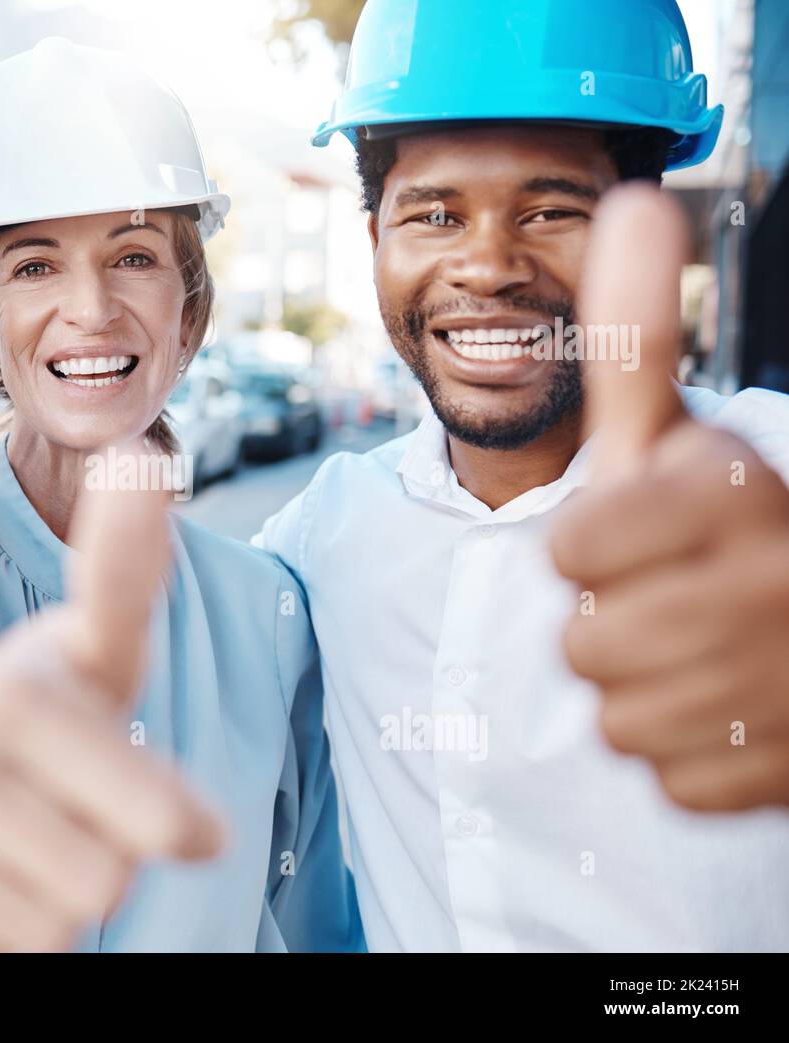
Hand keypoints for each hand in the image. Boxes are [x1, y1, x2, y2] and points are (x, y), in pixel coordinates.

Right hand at [0, 447, 225, 950]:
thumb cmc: (45, 695)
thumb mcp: (104, 642)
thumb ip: (130, 571)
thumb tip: (143, 456)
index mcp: (4, 692)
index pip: (150, 825)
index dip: (172, 827)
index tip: (186, 827)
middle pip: (101, 890)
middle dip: (106, 858)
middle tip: (74, 810)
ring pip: (41, 937)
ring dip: (50, 899)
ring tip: (26, 836)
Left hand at [551, 184, 788, 810]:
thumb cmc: (736, 525)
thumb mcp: (682, 432)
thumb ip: (636, 338)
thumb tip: (632, 204)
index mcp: (735, 495)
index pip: (568, 554)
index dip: (589, 548)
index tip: (642, 534)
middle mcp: (768, 591)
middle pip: (583, 647)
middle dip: (611, 622)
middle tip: (675, 599)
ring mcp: (780, 691)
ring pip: (619, 721)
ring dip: (644, 692)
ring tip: (703, 653)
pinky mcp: (784, 775)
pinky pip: (669, 783)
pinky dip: (689, 756)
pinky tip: (732, 713)